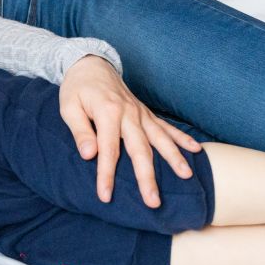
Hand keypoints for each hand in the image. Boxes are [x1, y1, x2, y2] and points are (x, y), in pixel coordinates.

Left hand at [58, 55, 200, 207]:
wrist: (91, 64)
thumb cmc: (76, 88)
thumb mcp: (69, 107)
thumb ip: (80, 131)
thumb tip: (89, 155)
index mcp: (108, 113)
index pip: (108, 150)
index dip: (106, 174)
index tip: (106, 196)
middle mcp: (129, 114)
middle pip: (140, 149)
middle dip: (147, 177)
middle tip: (153, 201)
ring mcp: (140, 113)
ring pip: (160, 138)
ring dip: (173, 158)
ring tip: (185, 176)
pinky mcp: (145, 112)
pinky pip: (166, 126)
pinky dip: (181, 138)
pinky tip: (196, 150)